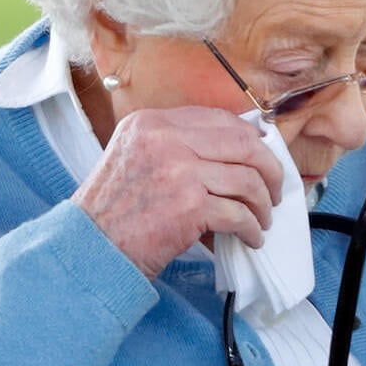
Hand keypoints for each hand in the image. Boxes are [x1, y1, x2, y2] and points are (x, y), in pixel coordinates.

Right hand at [74, 106, 283, 278]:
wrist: (91, 246)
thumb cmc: (114, 209)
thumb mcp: (134, 155)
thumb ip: (174, 144)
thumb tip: (232, 148)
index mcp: (152, 122)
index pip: (218, 118)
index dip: (249, 137)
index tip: (262, 154)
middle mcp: (165, 139)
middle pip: (242, 144)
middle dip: (268, 168)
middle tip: (274, 188)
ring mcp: (179, 171)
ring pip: (247, 179)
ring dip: (262, 203)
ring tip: (262, 218)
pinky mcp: (189, 207)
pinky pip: (239, 213)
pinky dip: (252, 228)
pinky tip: (251, 237)